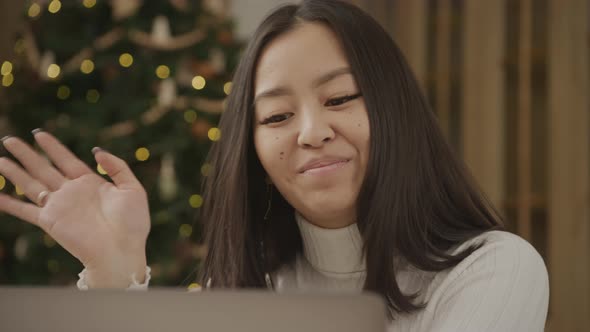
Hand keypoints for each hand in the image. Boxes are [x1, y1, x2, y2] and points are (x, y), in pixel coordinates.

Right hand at [0, 130, 150, 286]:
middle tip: (8, 140)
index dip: (52, 147)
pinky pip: (25, 210)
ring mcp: (60, 206)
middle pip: (44, 168)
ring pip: (30, 184)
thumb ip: (117, 167)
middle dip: (26, 154)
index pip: (66, 160)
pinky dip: (9, 204)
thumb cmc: (132, 223)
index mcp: (91, 183)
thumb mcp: (132, 188)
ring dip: (14, 172)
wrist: (122, 250)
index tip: (38, 133)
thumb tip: (96, 151)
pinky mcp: (50, 221)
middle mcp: (72, 193)